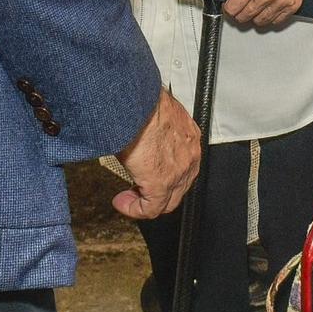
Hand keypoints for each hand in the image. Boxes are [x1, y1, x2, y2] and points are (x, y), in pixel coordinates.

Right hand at [112, 88, 200, 219]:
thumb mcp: (152, 116)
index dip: (164, 176)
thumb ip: (152, 130)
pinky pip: (151, 208)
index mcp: (189, 136)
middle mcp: (189, 155)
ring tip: (128, 197)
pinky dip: (135, 209)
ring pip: (167, 201)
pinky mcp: (161, 183)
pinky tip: (122, 202)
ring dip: (145, 202)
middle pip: (178, 188)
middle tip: (135, 190)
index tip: (146, 176)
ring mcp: (178, 171)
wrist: (134, 102)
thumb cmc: (139, 103)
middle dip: (156, 193)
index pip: (182, 167)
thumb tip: (139, 134)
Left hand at [225, 0, 312, 27]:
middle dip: (239, 14)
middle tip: (239, 8)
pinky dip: (270, 17)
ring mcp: (281, 1)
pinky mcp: (293, 4)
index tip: (229, 6)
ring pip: (261, 22)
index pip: (234, 8)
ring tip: (254, 8)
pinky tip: (268, 9)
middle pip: (245, 17)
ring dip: (254, 17)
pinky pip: (277, 20)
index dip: (228, 8)